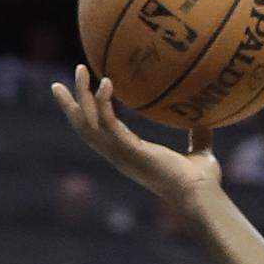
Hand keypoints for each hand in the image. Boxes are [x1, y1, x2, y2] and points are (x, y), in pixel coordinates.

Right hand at [51, 64, 220, 208]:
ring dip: (80, 95)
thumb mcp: (199, 153)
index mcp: (129, 156)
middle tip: (57, 84)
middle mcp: (118, 155)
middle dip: (70, 105)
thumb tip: (206, 122)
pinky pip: (107, 121)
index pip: (100, 135)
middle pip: (83, 128)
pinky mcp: (128, 149)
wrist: (201, 194)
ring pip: (87, 122)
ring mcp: (120, 153)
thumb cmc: (201, 181)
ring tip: (81, 69)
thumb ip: (198, 138)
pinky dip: (103, 101)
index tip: (80, 101)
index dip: (88, 117)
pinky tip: (107, 82)